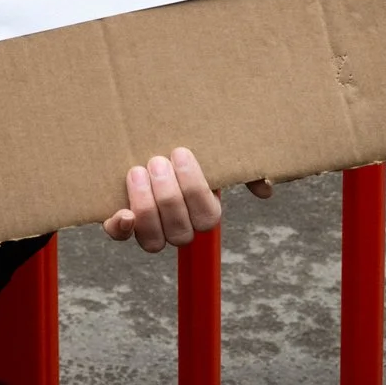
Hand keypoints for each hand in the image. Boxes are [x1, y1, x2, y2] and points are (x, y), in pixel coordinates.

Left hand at [100, 146, 272, 252]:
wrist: (148, 145)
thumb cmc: (184, 153)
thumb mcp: (215, 157)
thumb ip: (243, 171)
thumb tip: (265, 188)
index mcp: (204, 214)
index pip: (206, 216)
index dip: (194, 188)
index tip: (181, 154)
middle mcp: (180, 229)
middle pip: (179, 229)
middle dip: (168, 195)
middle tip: (157, 161)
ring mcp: (151, 231)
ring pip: (153, 239)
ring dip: (146, 206)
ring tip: (137, 172)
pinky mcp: (122, 224)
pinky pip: (120, 236)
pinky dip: (120, 227)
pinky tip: (122, 212)